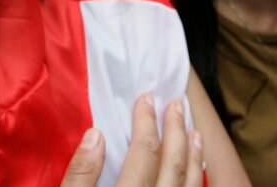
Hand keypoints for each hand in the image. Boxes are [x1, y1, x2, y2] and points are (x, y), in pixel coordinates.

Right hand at [60, 94, 203, 186]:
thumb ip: (79, 176)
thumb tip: (95, 135)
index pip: (145, 154)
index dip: (147, 123)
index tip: (147, 98)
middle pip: (173, 166)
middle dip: (176, 132)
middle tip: (177, 105)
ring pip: (189, 185)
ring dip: (194, 157)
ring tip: (195, 133)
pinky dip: (196, 180)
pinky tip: (196, 171)